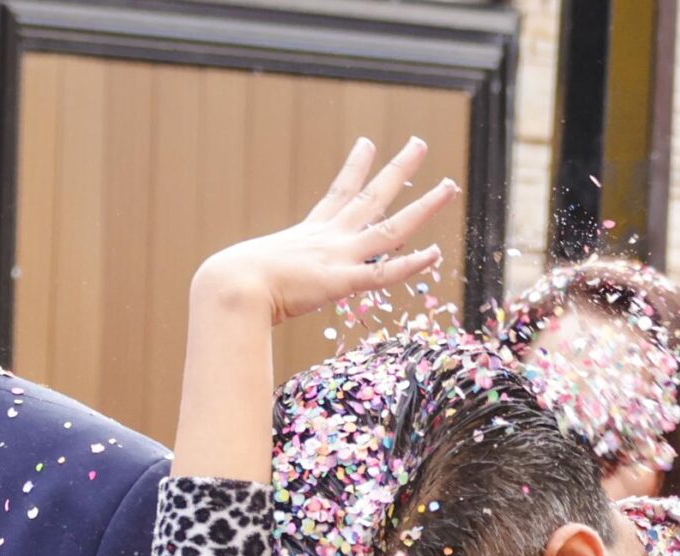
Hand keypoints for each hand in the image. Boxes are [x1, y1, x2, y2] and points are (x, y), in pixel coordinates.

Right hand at [191, 137, 454, 328]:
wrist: (229, 287)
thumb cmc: (231, 284)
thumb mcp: (251, 269)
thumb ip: (263, 273)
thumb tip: (236, 282)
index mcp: (308, 233)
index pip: (339, 194)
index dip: (356, 168)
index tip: (367, 143)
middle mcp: (329, 238)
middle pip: (373, 196)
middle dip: (399, 170)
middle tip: (419, 144)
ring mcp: (339, 257)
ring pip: (392, 228)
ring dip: (424, 207)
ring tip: (450, 186)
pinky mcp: (341, 282)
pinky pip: (383, 273)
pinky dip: (410, 264)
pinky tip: (435, 253)